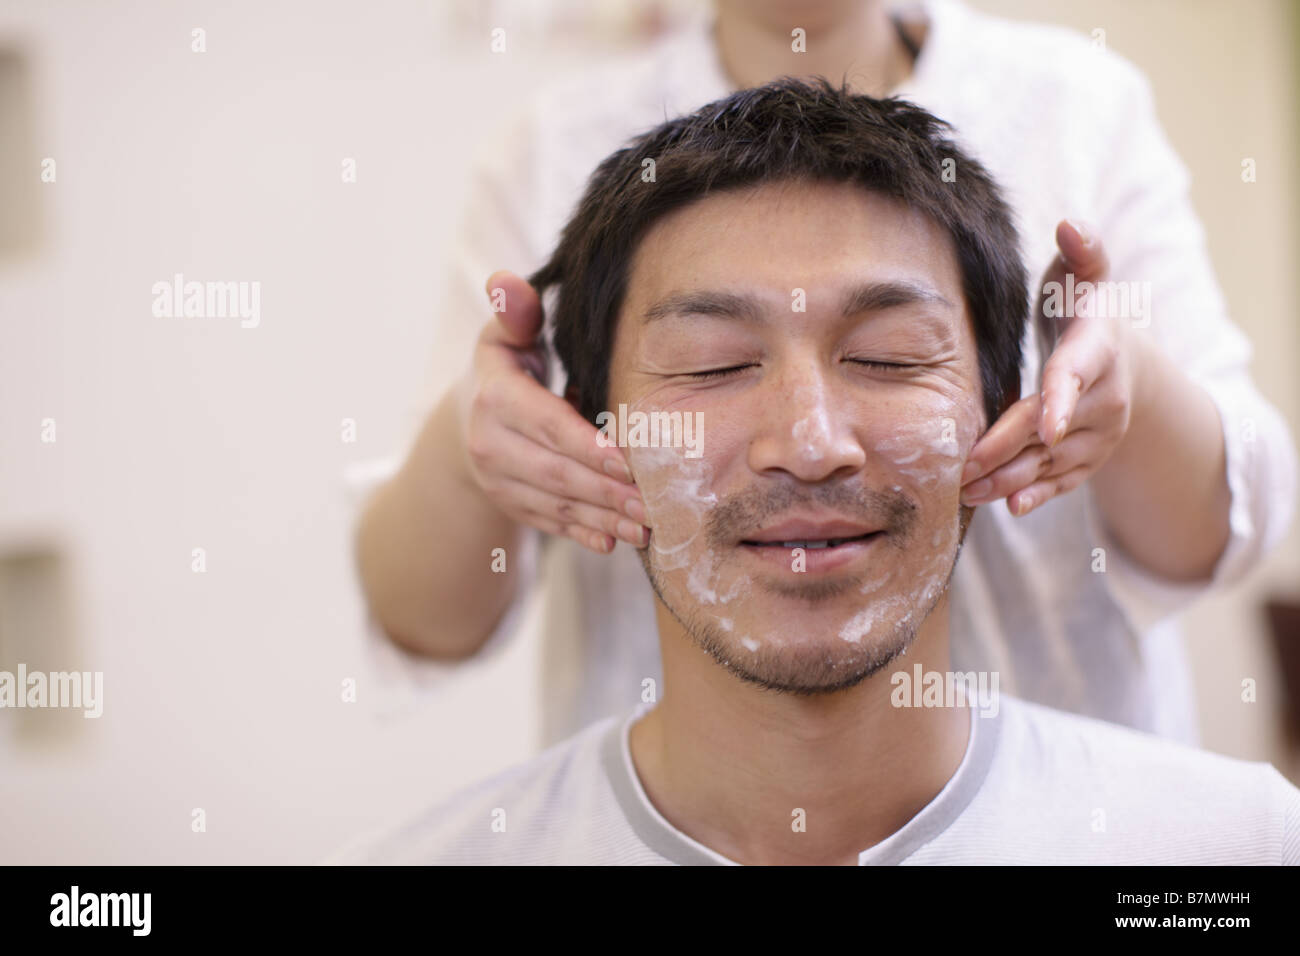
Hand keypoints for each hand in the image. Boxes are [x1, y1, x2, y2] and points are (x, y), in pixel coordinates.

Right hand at [455, 269, 650, 552]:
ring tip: (646, 529)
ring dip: (603, 519)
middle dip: (607, 492)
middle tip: (653, 505)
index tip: (627, 463)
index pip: (547, 426)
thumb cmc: (506, 367)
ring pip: (556, 504)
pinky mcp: (511, 505)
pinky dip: (581, 534)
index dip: (587, 447)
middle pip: (556, 473)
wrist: (466, 418)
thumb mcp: (505, 333)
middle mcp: (490, 445)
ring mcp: (498, 481)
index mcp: (496, 399)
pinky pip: (549, 522)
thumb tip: (508, 282)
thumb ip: (516, 311)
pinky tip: (613, 543)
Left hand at [960, 220, 1143, 515]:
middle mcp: (1105, 400)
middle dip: (1006, 449)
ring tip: (966, 491)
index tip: (1046, 427)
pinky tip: (1006, 506)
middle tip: (962, 466)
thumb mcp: (1085, 276)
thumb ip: (1082, 251)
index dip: (1060, 401)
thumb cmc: (1085, 311)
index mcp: (1097, 352)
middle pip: (1048, 430)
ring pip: (1050, 463)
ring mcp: (1099, 435)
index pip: (1074, 377)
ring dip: (1008, 480)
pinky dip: (1035, 496)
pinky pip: (1062, 483)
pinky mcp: (1089, 459)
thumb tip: (1070, 222)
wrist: (1121, 361)